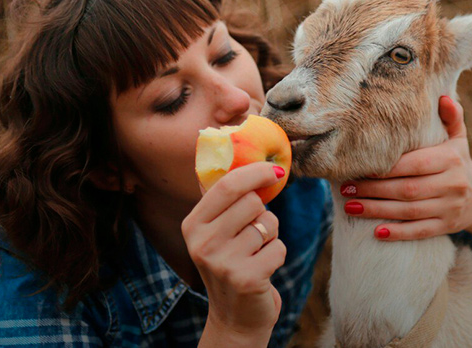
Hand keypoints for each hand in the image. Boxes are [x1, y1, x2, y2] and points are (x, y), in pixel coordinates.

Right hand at [181, 162, 286, 337]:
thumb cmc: (231, 264)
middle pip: (252, 202)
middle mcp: (202, 243)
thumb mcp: (217, 232)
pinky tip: (263, 269)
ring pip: (269, 224)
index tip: (275, 169)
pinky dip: (278, 256)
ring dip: (271, 236)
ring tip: (256, 254)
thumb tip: (240, 154)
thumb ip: (224, 198)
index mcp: (192, 225)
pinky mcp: (246, 279)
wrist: (235, 317)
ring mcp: (222, 262)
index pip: (227, 184)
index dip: (255, 172)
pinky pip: (279, 247)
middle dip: (263, 214)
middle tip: (253, 233)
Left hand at [339, 95, 471, 240]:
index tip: (359, 166)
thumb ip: (451, 117)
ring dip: (377, 211)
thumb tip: (441, 98)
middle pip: (407, 189)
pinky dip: (398, 233)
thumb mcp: (458, 138)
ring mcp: (450, 208)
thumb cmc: (457, 161)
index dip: (386, 167)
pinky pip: (420, 232)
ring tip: (350, 207)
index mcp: (451, 159)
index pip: (414, 164)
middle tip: (345, 188)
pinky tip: (376, 233)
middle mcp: (452, 185)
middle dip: (373, 190)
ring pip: (409, 212)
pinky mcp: (446, 227)